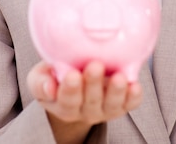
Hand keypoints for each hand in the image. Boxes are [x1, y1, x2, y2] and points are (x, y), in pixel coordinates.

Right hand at [27, 61, 142, 141]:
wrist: (76, 77)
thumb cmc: (55, 73)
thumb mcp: (40, 77)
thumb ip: (41, 83)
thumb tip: (49, 88)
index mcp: (64, 105)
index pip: (67, 101)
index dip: (70, 89)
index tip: (72, 74)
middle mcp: (85, 110)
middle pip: (91, 101)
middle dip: (93, 84)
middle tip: (95, 65)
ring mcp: (105, 108)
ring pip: (112, 105)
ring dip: (116, 92)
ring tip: (119, 77)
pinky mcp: (122, 103)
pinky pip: (130, 103)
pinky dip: (133, 96)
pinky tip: (135, 86)